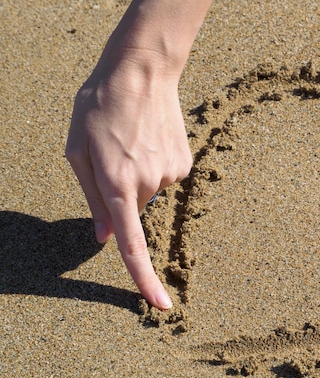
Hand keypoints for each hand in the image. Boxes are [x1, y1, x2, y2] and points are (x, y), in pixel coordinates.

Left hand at [65, 64, 191, 309]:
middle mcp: (148, 184)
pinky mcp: (184, 163)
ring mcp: (171, 173)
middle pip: (132, 209)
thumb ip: (92, 199)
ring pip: (149, 192)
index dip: (143, 279)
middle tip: (111, 154)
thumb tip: (104, 238)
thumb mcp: (77, 151)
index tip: (161, 305)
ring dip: (137, 174)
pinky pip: (164, 176)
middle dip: (120, 192)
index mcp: (116, 184)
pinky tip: (149, 138)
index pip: (131, 244)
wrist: (142, 72)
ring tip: (132, 140)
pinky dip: (154, 164)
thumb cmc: (99, 106)